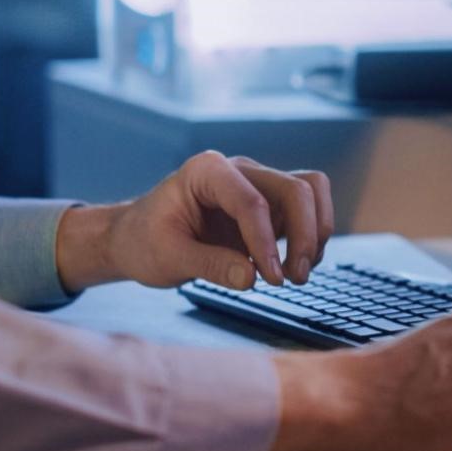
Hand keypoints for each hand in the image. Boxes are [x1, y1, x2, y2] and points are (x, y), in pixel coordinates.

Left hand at [55, 151, 334, 292]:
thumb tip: (251, 277)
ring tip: (298, 273)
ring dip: (316, 232)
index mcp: (207, 171)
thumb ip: (209, 265)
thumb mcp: (167, 257)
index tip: (271, 279)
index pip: (251, 201)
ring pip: (309, 193)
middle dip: (305, 234)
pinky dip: (310, 238)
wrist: (136, 238)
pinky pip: (306, 211)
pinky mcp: (267, 206)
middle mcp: (238, 171)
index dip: (266, 241)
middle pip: (295, 189)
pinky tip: (292, 268)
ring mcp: (256, 186)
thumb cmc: (144, 240)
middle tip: (295, 278)